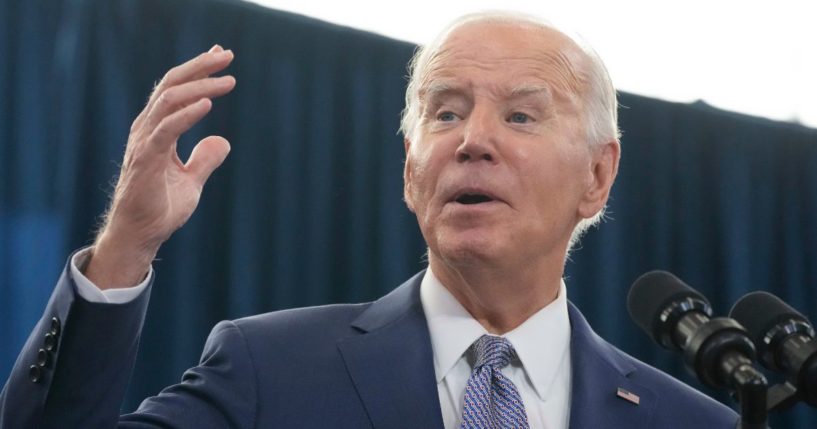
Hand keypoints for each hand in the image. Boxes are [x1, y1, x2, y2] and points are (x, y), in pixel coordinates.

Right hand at [85, 45, 235, 289]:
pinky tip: (207, 104)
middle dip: (200, 67)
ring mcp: (144, 143)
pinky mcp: (146, 160)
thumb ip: (205, 159)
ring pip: (169, 101)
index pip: (176, 90)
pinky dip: (187, 114)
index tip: (221, 56)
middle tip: (227, 55)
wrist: (141, 235)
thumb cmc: (160, 208)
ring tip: (226, 81)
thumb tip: (221, 140)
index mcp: (157, 130)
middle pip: (172, 86)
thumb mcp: (192, 181)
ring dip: (200, 87)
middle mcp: (147, 130)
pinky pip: (167, 130)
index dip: (197, 71)